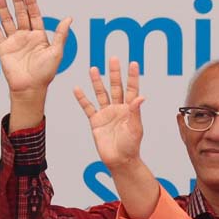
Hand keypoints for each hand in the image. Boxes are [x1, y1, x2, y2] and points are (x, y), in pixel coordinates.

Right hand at [0, 0, 71, 99]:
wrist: (30, 87)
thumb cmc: (45, 73)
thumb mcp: (56, 52)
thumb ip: (60, 34)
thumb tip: (69, 18)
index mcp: (39, 37)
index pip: (34, 15)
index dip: (31, 3)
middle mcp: (26, 37)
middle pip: (21, 15)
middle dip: (17, 2)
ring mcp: (14, 41)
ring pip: (7, 20)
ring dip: (3, 8)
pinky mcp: (3, 48)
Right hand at [74, 58, 144, 172]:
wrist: (119, 160)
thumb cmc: (131, 146)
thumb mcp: (135, 128)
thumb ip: (136, 112)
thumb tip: (141, 97)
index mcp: (130, 109)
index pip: (132, 89)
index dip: (132, 77)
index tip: (133, 63)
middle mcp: (118, 109)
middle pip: (116, 87)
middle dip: (114, 73)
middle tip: (113, 59)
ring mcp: (106, 114)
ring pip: (101, 94)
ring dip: (97, 82)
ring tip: (93, 68)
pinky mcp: (96, 121)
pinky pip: (88, 107)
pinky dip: (82, 98)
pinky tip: (77, 88)